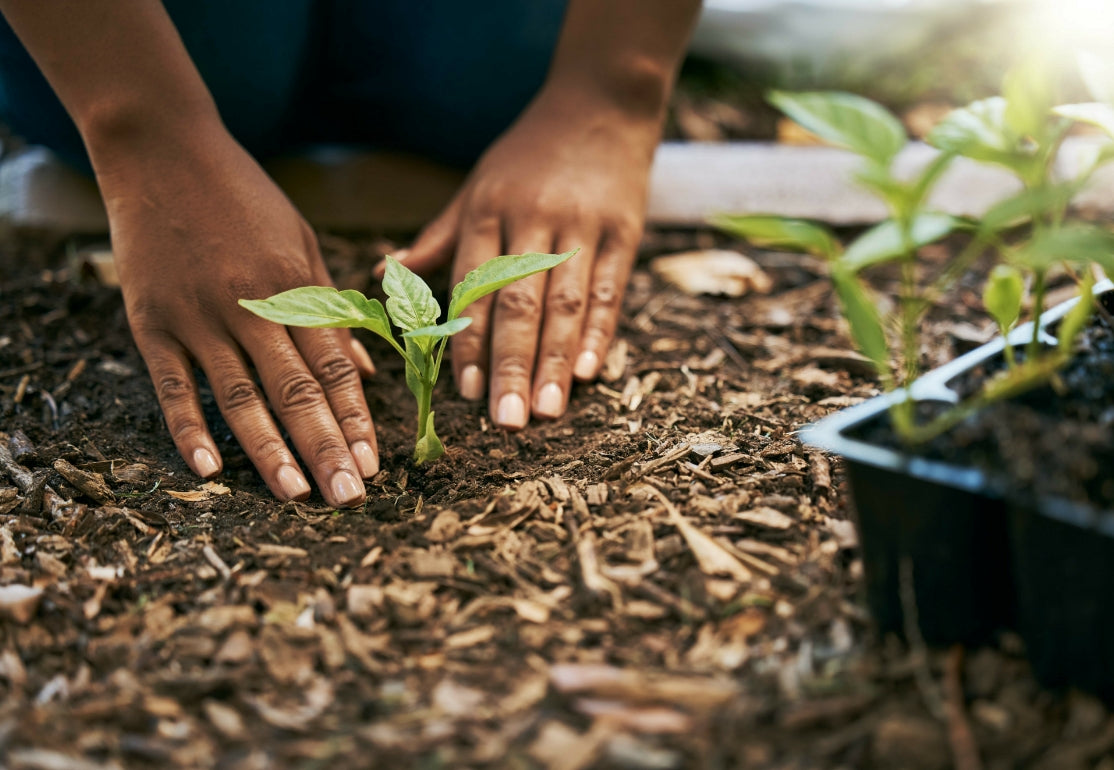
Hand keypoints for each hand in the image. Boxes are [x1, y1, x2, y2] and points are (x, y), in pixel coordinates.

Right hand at [95, 126, 377, 506]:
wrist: (163, 150)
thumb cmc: (245, 198)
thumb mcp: (302, 242)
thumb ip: (331, 311)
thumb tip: (365, 375)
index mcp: (296, 286)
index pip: (334, 367)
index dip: (355, 419)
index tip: (373, 463)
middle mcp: (251, 306)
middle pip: (295, 390)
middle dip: (325, 447)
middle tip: (347, 496)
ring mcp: (198, 316)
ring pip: (240, 396)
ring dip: (269, 451)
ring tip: (294, 495)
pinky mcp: (153, 321)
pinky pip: (173, 385)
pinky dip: (189, 428)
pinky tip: (209, 469)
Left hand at [398, 83, 660, 428]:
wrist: (600, 101)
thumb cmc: (527, 155)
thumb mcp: (475, 188)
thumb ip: (437, 239)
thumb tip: (380, 275)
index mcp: (488, 211)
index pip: (473, 287)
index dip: (470, 342)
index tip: (466, 393)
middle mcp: (533, 220)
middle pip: (520, 303)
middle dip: (512, 365)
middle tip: (506, 422)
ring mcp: (581, 226)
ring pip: (566, 303)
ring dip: (555, 362)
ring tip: (547, 411)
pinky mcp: (623, 230)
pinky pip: (609, 289)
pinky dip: (599, 333)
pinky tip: (588, 372)